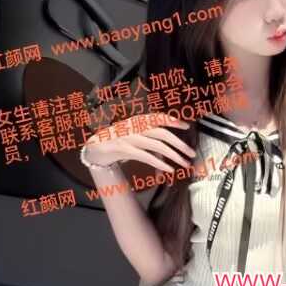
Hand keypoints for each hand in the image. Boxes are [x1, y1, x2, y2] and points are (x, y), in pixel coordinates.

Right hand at [82, 112, 196, 172]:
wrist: (94, 147)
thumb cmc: (117, 141)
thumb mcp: (134, 135)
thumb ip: (149, 138)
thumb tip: (169, 149)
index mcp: (137, 121)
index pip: (157, 117)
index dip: (173, 120)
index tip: (186, 126)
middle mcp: (134, 127)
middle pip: (162, 133)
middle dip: (179, 143)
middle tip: (191, 153)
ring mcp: (128, 137)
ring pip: (156, 145)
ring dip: (173, 155)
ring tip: (184, 163)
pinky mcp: (123, 149)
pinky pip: (146, 156)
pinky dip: (159, 163)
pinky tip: (169, 168)